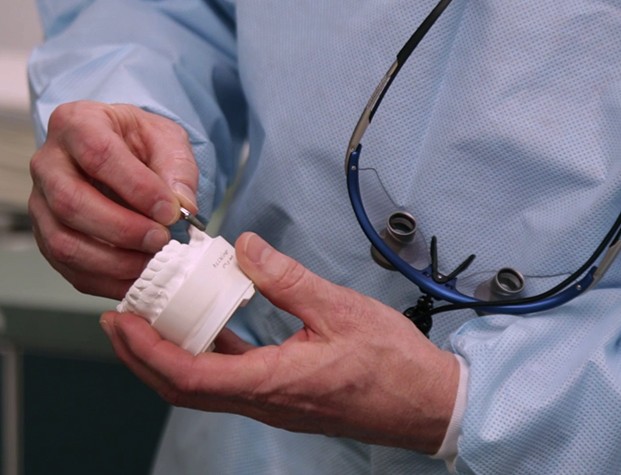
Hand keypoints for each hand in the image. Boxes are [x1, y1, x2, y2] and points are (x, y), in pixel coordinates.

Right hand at [29, 101, 198, 298]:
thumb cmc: (139, 142)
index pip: (99, 155)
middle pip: (72, 203)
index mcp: (77, 124)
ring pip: (64, 242)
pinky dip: (107, 280)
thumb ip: (178, 168)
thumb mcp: (167, 139)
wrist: (123, 153)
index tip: (169, 211)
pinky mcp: (48, 236)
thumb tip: (183, 206)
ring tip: (152, 262)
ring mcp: (43, 203)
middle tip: (161, 240)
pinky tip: (138, 277)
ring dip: (114, 261)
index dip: (137, 188)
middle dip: (123, 230)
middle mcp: (49, 163)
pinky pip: (69, 268)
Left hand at [100, 232, 458, 453]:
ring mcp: (272, 403)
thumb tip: (246, 248)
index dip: (146, 350)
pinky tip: (206, 327)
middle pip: (182, 388)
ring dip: (168, 356)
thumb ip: (286, 278)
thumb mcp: (339, 308)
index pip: (189, 376)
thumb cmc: (392, 363)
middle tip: (120, 319)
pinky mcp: (283, 396)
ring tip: (152, 320)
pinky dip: (204, 355)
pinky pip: (229, 380)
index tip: (122, 321)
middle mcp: (264, 401)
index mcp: (273, 382)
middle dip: (142, 356)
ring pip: (203, 387)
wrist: (426, 403)